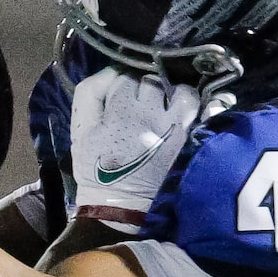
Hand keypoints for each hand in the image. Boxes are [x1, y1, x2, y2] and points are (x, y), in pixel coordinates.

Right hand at [69, 69, 202, 229]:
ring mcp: (171, 124)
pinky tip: (180, 115)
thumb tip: (111, 71)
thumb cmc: (96, 170)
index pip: (125, 77)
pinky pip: (197, 108)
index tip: (119, 100)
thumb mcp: (79, 132)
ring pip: (180, 89)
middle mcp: (148, 112)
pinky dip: (191, 106)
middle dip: (147, 88)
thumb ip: (89, 94)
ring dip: (173, 93)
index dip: (122, 85)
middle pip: (153, 80)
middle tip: (140, 105)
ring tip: (165, 107)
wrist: (120, 205)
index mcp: (119, 109)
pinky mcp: (187, 137)